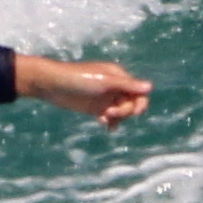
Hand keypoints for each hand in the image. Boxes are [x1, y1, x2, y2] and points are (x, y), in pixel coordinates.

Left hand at [19, 55, 149, 128]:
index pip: (139, 91)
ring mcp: (105, 98)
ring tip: (105, 120)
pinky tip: (104, 125)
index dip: (139, 103)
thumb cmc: (78, 78)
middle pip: (132, 103)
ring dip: (118, 119)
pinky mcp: (96, 108)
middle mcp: (114, 87)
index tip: (134, 112)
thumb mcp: (104, 81)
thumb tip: (150, 87)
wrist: (52, 85)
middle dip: (125, 111)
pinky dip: (111, 123)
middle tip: (110, 114)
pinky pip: (111, 118)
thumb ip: (127, 85)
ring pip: (122, 112)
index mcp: (119, 76)